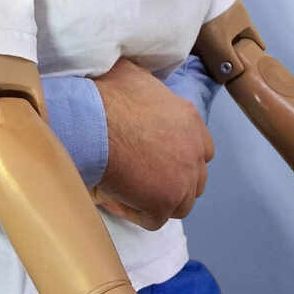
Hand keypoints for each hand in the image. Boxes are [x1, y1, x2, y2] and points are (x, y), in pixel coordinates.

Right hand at [92, 58, 214, 229]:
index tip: (157, 156)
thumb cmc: (106, 95)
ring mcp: (182, 179)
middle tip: (144, 176)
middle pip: (196, 178)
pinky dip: (135, 213)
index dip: (181, 155)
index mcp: (190, 119)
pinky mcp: (163, 202)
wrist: (92, 120)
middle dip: (174, 180)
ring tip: (131, 192)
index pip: (202, 148)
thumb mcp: (132, 74)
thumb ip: (145, 85)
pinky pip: (154, 219)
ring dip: (159, 200)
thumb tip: (133, 83)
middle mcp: (194, 150)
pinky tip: (114, 199)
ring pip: (181, 203)